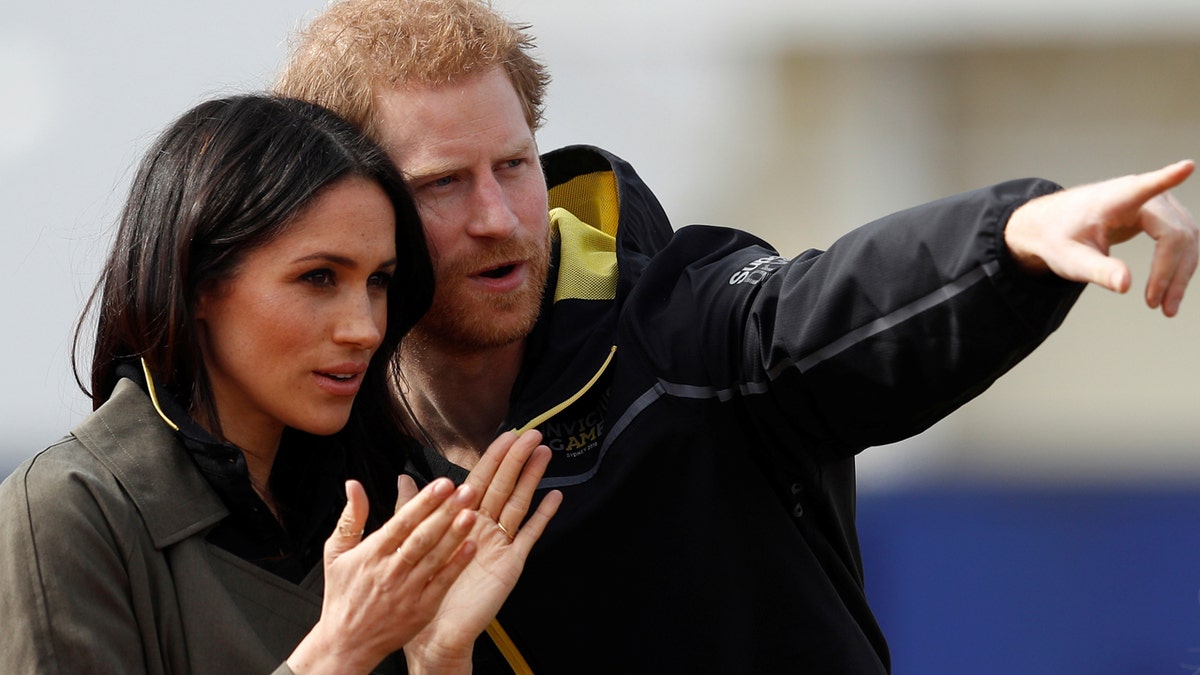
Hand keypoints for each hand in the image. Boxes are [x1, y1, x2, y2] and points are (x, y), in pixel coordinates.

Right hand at [287, 478, 478, 674]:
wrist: (346, 643)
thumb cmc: (343, 597)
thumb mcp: (336, 553)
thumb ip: (351, 517)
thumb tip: (354, 485)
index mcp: (371, 554)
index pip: (402, 522)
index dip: (424, 502)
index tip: (442, 484)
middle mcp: (390, 571)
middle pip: (422, 536)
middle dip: (445, 511)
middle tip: (465, 491)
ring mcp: (407, 591)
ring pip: (434, 557)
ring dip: (455, 534)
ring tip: (472, 513)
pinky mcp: (421, 609)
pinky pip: (442, 584)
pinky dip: (456, 565)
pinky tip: (471, 548)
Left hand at [402, 431, 562, 673]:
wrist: (435, 631)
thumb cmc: (424, 587)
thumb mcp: (413, 541)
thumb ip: (413, 508)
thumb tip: (404, 478)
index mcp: (462, 519)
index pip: (481, 479)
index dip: (494, 456)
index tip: (507, 435)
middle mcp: (484, 527)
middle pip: (504, 485)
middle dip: (517, 458)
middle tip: (531, 434)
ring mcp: (499, 543)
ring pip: (518, 503)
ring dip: (531, 478)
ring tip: (544, 453)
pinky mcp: (510, 562)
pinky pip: (529, 535)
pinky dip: (542, 516)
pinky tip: (554, 497)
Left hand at [1005, 159, 1196, 315]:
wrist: (1053, 227)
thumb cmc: (1059, 237)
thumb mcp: (1070, 259)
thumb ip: (1098, 270)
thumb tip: (1126, 285)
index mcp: (1117, 198)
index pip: (1146, 187)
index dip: (1168, 178)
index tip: (1186, 167)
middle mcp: (1144, 196)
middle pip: (1176, 233)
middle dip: (1172, 272)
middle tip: (1158, 306)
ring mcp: (1158, 204)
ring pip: (1186, 239)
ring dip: (1180, 274)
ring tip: (1164, 307)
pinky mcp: (1162, 216)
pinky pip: (1181, 241)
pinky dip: (1178, 267)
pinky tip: (1167, 291)